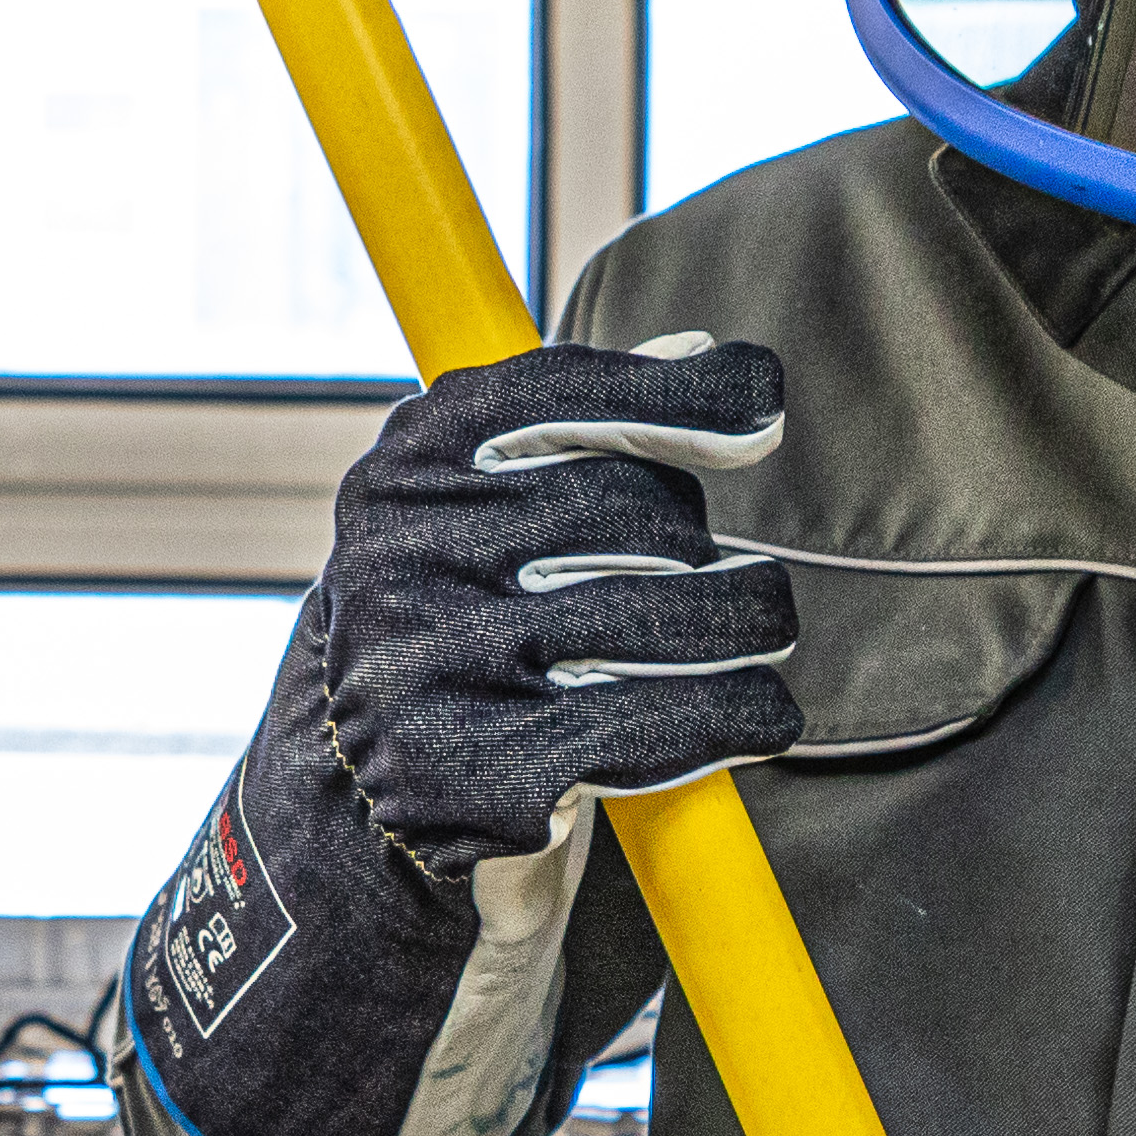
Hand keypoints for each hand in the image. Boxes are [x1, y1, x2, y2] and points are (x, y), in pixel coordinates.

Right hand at [307, 336, 800, 877]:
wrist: (372, 786)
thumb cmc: (465, 618)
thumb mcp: (485, 508)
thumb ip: (577, 424)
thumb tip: (701, 349)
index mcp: (408, 467)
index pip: (558, 395)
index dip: (677, 399)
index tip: (763, 413)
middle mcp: (405, 551)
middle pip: (633, 509)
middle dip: (707, 554)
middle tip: (740, 591)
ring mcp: (436, 664)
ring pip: (667, 614)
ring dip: (748, 628)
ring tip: (761, 637)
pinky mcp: (483, 770)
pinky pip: (664, 720)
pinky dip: (739, 713)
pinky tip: (757, 712)